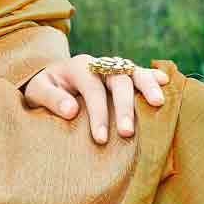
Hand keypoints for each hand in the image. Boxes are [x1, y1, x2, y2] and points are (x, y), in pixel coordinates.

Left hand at [22, 54, 169, 143]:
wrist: (49, 79)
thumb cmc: (44, 89)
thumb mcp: (37, 92)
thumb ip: (51, 98)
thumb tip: (71, 110)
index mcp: (77, 66)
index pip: (92, 88)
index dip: (97, 113)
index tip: (100, 139)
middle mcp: (98, 64)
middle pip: (116, 79)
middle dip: (123, 106)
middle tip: (127, 133)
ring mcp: (112, 68)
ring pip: (132, 72)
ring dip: (146, 86)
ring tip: (158, 103)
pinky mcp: (122, 75)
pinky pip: (140, 72)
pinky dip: (153, 76)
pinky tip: (167, 82)